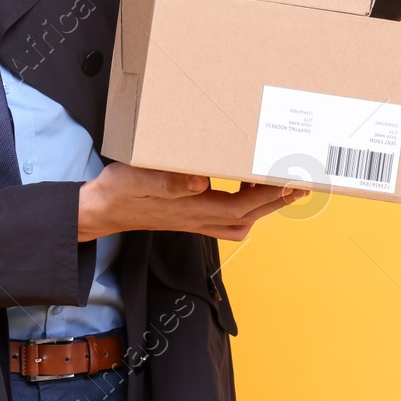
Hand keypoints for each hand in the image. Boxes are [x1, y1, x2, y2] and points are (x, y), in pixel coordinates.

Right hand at [78, 162, 306, 241]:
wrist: (99, 211)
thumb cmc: (118, 191)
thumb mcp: (138, 179)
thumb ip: (169, 182)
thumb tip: (202, 180)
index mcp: (190, 208)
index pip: (240, 206)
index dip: (267, 196)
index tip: (288, 178)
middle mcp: (198, 219)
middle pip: (248, 216)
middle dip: (277, 200)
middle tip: (301, 182)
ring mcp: (194, 222)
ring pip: (240, 221)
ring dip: (264, 206)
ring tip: (279, 186)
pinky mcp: (189, 218)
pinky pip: (227, 219)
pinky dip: (245, 208)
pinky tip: (243, 188)